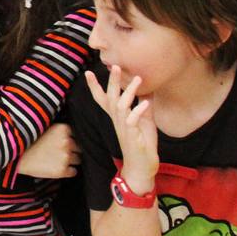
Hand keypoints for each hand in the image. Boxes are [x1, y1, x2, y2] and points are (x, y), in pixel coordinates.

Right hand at [17, 122, 79, 178]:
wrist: (15, 158)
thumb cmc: (28, 143)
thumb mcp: (44, 129)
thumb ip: (59, 132)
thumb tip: (71, 137)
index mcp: (62, 129)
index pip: (75, 135)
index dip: (69, 140)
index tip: (61, 144)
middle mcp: (67, 142)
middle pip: (78, 148)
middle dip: (71, 150)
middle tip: (58, 153)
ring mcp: (65, 156)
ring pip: (77, 160)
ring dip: (69, 161)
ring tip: (56, 161)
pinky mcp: (62, 170)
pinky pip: (73, 171)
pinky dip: (67, 171)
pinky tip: (55, 168)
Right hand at [83, 65, 157, 192]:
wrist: (141, 169)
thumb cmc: (142, 145)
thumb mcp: (144, 123)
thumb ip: (144, 107)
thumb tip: (148, 90)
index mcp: (118, 118)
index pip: (103, 99)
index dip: (95, 87)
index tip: (88, 73)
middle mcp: (118, 121)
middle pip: (110, 98)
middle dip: (112, 82)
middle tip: (114, 66)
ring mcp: (124, 128)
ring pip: (121, 106)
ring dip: (129, 92)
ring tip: (138, 79)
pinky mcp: (132, 136)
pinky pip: (133, 121)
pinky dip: (139, 110)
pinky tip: (146, 103)